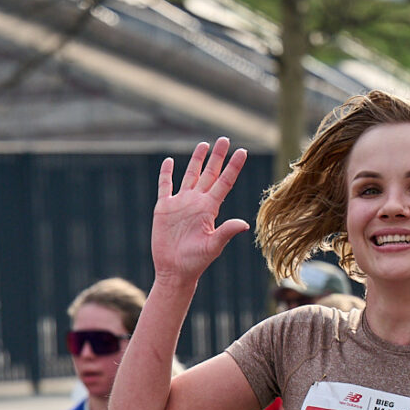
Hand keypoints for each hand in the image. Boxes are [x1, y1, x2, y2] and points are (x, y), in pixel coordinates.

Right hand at [152, 139, 253, 285]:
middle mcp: (196, 202)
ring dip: (197, 160)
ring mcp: (180, 203)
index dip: (233, 167)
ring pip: (190, 175)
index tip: (242, 151)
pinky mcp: (164, 208)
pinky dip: (167, 173)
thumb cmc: (196, 261)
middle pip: (209, 174)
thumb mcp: (213, 246)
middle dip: (217, 157)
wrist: (174, 270)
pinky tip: (170, 161)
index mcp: (209, 209)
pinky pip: (165, 186)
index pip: (224, 182)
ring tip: (204, 145)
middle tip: (224, 139)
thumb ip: (226, 232)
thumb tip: (245, 224)